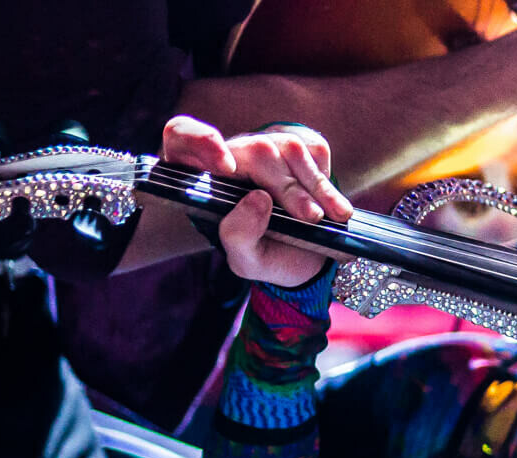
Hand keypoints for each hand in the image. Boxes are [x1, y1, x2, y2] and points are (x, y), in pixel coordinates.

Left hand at [159, 116, 354, 286]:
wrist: (305, 259)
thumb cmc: (265, 255)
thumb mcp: (246, 260)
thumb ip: (238, 235)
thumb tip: (258, 198)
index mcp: (203, 179)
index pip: (182, 137)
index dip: (201, 141)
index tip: (227, 167)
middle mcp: (232, 155)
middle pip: (254, 149)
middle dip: (287, 186)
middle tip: (310, 218)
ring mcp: (267, 146)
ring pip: (289, 148)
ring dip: (315, 186)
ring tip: (330, 217)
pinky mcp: (300, 145)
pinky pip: (315, 151)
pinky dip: (327, 182)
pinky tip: (334, 208)